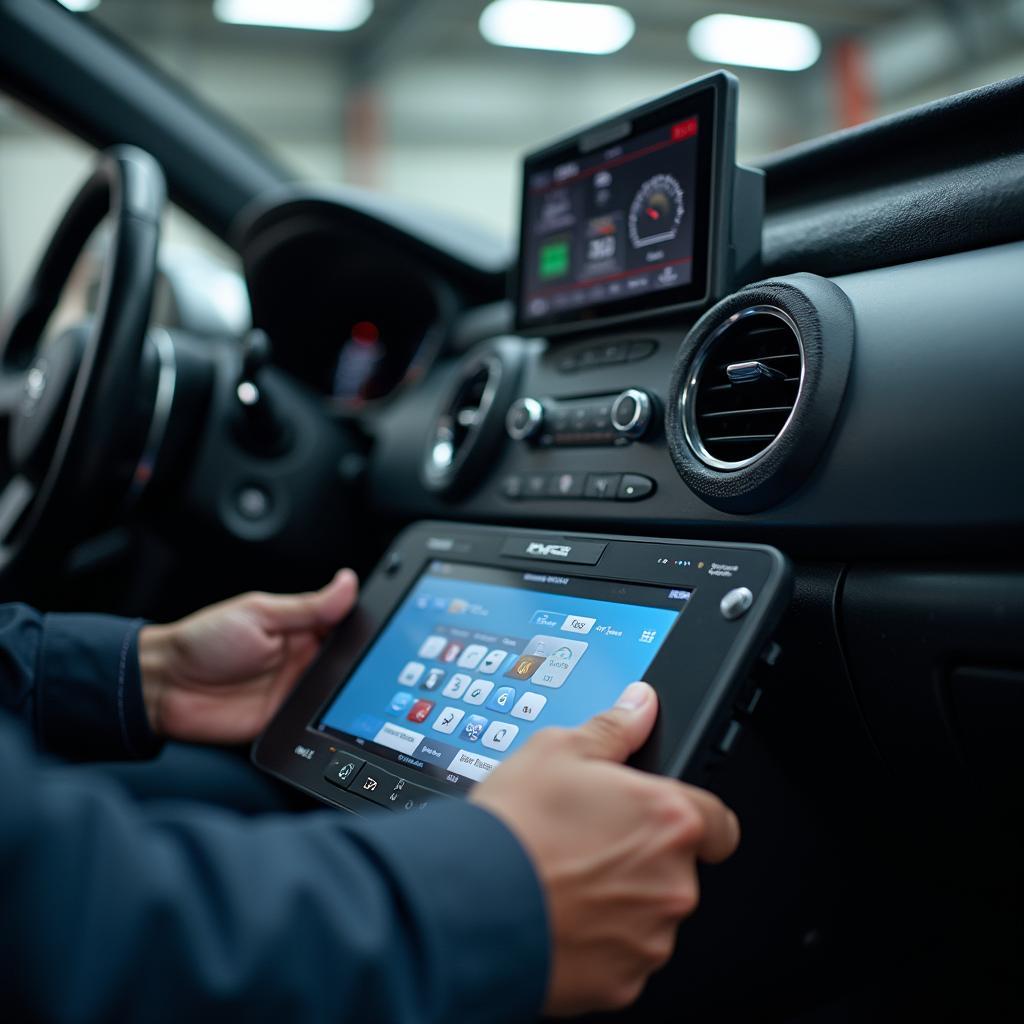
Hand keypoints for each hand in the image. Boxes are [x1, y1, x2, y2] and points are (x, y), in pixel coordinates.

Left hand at [138, 569, 357, 743]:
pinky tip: (332, 714)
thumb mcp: (260, 614)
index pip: (344, 625)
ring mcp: (295, 691)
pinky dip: (326, 720)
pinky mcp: (285, 720)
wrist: (163, 687)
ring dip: (344, 692)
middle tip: (370, 662)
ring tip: (349, 687)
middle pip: (347, 661)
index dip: (366, 627)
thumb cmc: (202, 642)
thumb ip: (308, 606)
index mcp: (300, 628)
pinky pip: (316, 722)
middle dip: (359, 663)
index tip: (386, 627)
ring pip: (337, 693)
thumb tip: (348, 583)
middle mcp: (302, 659)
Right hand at [471, 681, 739, 1016]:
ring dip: (619, 902)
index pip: (719, 823)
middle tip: (587, 844)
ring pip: (648, 916)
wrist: (468, 901)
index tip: (663, 820)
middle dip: (640, 859)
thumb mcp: (557, 750)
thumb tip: (640, 705)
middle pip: (676, 870)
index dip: (693, 819)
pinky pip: (620, 959)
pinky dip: (597, 944)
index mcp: (668, 819)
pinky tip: (557, 917)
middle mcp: (672, 882)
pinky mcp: (622, 984)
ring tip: (563, 880)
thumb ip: (614, 728)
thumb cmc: (515, 827)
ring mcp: (649, 938)